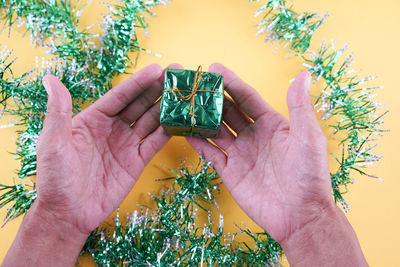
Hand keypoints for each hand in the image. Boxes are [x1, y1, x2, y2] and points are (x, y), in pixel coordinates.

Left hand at [35, 63, 168, 234]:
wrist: (68, 213)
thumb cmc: (55, 178)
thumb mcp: (53, 142)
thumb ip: (58, 111)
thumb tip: (51, 79)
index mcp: (93, 118)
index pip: (120, 96)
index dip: (139, 82)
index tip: (157, 69)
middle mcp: (112, 128)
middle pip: (140, 104)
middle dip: (158, 89)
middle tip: (177, 75)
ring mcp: (126, 144)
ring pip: (151, 121)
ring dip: (166, 107)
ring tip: (184, 95)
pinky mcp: (136, 162)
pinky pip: (155, 142)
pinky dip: (168, 131)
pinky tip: (180, 120)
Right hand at [187, 63, 366, 265]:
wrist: (299, 216)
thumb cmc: (309, 176)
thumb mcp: (308, 137)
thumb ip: (300, 106)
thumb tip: (303, 73)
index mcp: (272, 124)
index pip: (247, 97)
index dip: (231, 82)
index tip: (215, 68)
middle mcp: (254, 135)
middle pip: (228, 111)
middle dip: (211, 97)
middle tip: (193, 83)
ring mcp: (241, 153)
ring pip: (216, 130)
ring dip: (201, 118)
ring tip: (184, 105)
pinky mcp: (230, 172)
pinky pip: (211, 153)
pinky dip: (198, 143)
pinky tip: (185, 132)